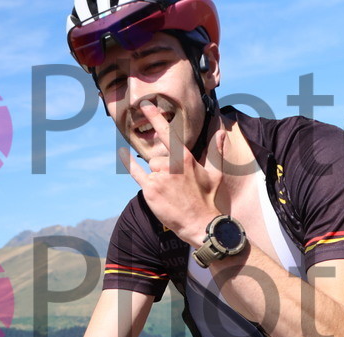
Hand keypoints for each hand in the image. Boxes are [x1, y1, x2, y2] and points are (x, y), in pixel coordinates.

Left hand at [124, 100, 223, 244]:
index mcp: (186, 158)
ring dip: (157, 178)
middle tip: (176, 187)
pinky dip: (129, 164)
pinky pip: (136, 173)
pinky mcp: (151, 190)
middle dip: (163, 170)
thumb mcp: (215, 173)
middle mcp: (171, 164)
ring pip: (151, 168)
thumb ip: (215, 150)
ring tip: (170, 193)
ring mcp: (160, 177)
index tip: (145, 105)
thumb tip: (220, 131)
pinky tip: (122, 154)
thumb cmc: (209, 200)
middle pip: (157, 158)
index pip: (167, 133)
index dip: (156, 117)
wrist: (200, 224)